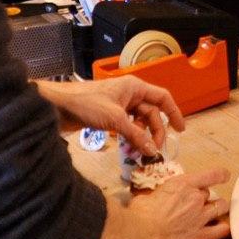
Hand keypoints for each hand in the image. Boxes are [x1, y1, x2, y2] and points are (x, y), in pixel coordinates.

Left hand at [37, 78, 183, 156]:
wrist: (58, 106)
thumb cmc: (87, 104)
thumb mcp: (115, 120)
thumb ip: (136, 135)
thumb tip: (152, 151)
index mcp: (135, 87)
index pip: (162, 98)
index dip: (174, 113)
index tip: (180, 130)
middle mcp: (130, 93)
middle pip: (151, 113)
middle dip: (155, 131)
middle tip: (154, 150)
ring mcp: (119, 104)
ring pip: (139, 121)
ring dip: (141, 136)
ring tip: (139, 151)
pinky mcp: (109, 114)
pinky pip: (127, 125)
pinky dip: (130, 136)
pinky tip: (128, 147)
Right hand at [124, 169, 230, 238]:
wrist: (141, 236)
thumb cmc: (140, 216)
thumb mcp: (148, 196)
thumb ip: (160, 194)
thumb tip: (156, 198)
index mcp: (183, 184)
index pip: (212, 175)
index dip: (220, 175)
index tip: (224, 175)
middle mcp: (196, 198)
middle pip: (210, 194)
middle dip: (204, 199)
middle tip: (196, 205)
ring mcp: (201, 217)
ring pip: (221, 207)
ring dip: (217, 209)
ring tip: (212, 214)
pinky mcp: (201, 236)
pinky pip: (222, 230)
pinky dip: (222, 228)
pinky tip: (219, 228)